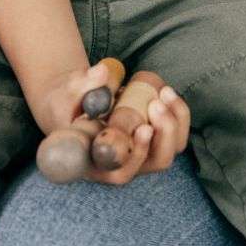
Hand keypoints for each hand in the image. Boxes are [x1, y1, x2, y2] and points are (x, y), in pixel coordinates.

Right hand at [36, 61, 190, 185]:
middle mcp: (123, 162)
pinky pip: (177, 132)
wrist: (74, 99)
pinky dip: (178, 112)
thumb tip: (101, 73)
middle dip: (165, 132)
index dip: (137, 154)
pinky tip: (165, 91)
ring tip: (163, 91)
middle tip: (155, 102)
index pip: (122, 172)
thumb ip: (82, 84)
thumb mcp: (67, 91)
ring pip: (173, 147)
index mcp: (98, 162)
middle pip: (157, 161)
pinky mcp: (153, 137)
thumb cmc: (66, 100)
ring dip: (176, 120)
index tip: (143, 129)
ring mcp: (141, 151)